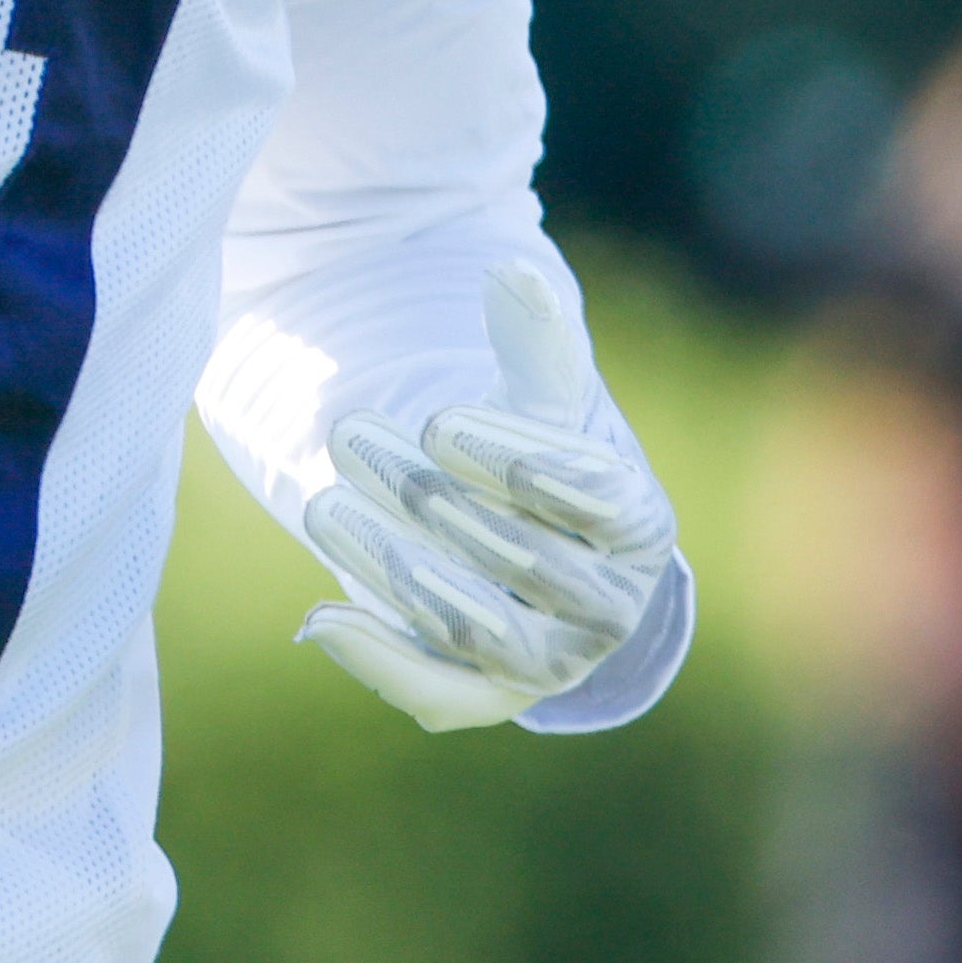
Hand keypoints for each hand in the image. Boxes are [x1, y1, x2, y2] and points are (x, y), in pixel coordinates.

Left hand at [296, 265, 678, 730]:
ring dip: (390, 564)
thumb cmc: (540, 447)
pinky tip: (320, 618)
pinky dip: (379, 658)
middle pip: (522, 558)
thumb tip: (516, 268)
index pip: (593, 494)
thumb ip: (536, 338)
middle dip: (430, 496)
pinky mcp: (488, 693)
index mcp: (641, 522)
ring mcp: (550, 659)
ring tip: (324, 502)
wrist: (519, 531)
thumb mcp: (545, 395)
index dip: (513, 459)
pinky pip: (438, 691)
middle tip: (350, 434)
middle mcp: (609, 605)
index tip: (437, 420)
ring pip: (472, 621)